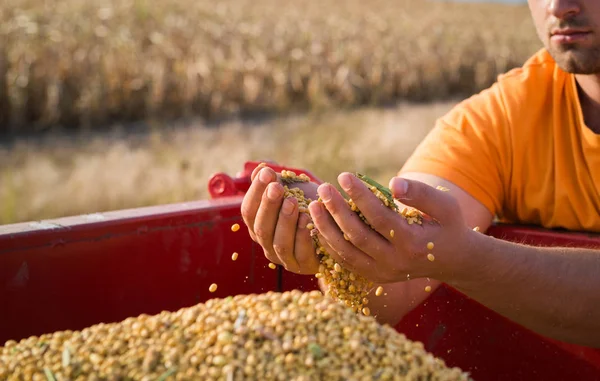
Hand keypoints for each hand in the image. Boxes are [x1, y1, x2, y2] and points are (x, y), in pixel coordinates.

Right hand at [240, 164, 321, 273]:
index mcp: (259, 225)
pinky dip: (303, 236)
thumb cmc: (310, 204)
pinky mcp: (304, 266)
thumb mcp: (293, 189)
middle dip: (268, 205)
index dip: (255, 191)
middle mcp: (267, 244)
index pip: (248, 210)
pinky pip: (300, 253)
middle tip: (277, 187)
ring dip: (285, 221)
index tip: (267, 173)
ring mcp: (284, 258)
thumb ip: (276, 179)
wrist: (338, 226)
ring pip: (278, 242)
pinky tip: (308, 218)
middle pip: (261, 227)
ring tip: (293, 201)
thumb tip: (261, 167)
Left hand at [307, 172, 472, 282]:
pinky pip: (345, 262)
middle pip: (358, 236)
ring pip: (346, 253)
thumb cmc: (448, 225)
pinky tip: (318, 225)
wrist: (452, 260)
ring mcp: (383, 274)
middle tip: (323, 188)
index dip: (360, 196)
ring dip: (326, 228)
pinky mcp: (374, 277)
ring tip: (314, 205)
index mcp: (413, 244)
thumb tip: (394, 183)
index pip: (379, 217)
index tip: (344, 175)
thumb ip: (421, 194)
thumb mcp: (446, 206)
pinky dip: (329, 244)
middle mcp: (395, 263)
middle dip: (337, 211)